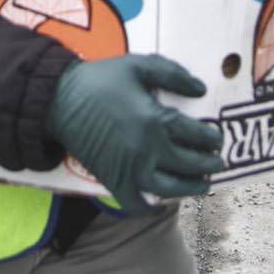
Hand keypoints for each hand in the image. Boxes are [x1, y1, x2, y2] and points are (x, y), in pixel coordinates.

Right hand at [46, 54, 224, 213]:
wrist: (57, 100)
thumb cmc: (99, 80)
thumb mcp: (137, 66)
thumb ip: (172, 74)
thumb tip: (201, 89)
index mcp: (155, 120)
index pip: (197, 136)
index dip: (212, 139)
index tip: (216, 138)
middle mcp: (147, 150)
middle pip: (190, 166)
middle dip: (209, 165)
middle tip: (216, 163)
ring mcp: (130, 170)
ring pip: (171, 190)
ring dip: (191, 189)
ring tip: (201, 184)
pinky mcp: (112, 181)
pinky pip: (136, 204)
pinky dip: (150, 207)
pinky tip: (159, 201)